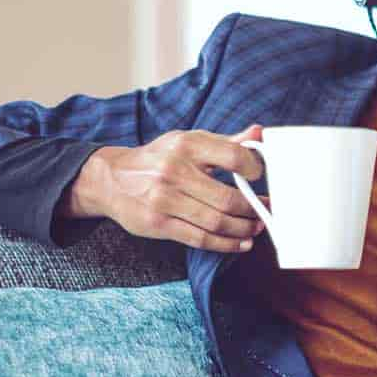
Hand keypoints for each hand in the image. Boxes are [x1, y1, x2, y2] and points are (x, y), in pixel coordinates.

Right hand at [64, 124, 268, 252]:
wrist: (111, 179)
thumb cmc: (158, 159)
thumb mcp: (187, 142)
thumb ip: (224, 142)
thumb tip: (259, 132)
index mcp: (186, 144)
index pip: (232, 156)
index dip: (254, 169)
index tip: (261, 178)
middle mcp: (175, 170)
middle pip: (227, 198)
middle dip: (253, 209)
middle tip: (265, 212)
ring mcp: (165, 199)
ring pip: (216, 222)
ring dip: (243, 229)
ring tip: (254, 229)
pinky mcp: (158, 223)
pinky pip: (199, 238)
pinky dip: (225, 244)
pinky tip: (239, 243)